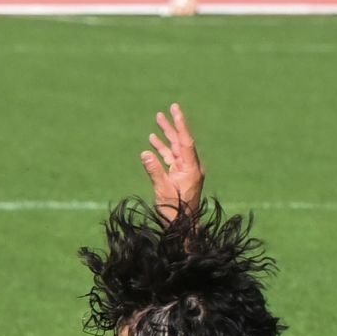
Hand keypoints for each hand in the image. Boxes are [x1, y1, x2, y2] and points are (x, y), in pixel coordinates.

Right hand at [141, 104, 202, 220]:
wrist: (182, 226)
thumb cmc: (175, 210)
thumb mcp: (162, 189)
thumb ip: (154, 170)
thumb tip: (145, 153)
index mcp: (191, 168)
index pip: (186, 141)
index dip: (180, 124)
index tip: (175, 110)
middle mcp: (190, 167)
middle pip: (181, 141)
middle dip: (173, 126)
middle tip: (167, 109)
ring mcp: (185, 171)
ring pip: (175, 148)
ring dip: (166, 135)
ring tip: (158, 121)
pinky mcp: (179, 176)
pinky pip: (170, 158)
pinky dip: (162, 149)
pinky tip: (153, 142)